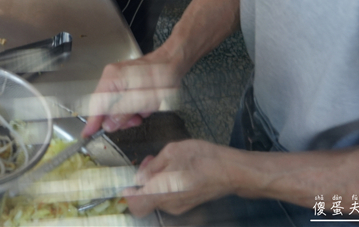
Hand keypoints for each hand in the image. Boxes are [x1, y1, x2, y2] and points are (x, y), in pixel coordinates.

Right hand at [82, 51, 182, 135]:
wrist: (172, 64)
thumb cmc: (159, 80)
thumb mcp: (142, 100)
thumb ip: (122, 113)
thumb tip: (107, 126)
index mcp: (111, 79)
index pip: (96, 104)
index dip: (92, 121)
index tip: (86, 135)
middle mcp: (110, 78)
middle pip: (106, 106)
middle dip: (120, 118)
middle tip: (135, 121)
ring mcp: (118, 79)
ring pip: (116, 106)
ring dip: (129, 113)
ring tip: (144, 112)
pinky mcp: (126, 82)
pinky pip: (124, 100)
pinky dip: (133, 107)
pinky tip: (145, 106)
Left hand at [122, 140, 237, 217]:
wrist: (232, 171)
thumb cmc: (203, 158)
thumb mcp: (173, 152)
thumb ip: (153, 166)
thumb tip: (139, 177)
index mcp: (163, 191)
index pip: (136, 205)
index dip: (128, 195)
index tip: (127, 182)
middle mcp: (170, 204)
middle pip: (146, 198)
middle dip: (142, 181)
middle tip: (148, 162)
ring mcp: (179, 207)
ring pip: (157, 197)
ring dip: (154, 181)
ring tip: (163, 162)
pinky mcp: (187, 205)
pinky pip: (168, 197)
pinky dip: (165, 184)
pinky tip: (173, 169)